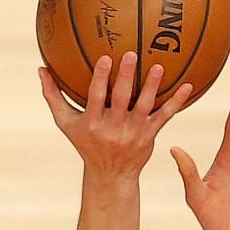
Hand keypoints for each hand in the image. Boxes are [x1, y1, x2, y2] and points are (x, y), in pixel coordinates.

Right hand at [40, 52, 196, 179]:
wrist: (110, 174)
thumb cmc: (86, 142)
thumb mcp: (66, 123)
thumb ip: (53, 96)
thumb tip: (41, 68)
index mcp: (93, 122)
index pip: (96, 98)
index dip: (100, 79)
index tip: (105, 58)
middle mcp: (113, 128)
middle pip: (120, 99)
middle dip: (125, 78)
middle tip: (131, 54)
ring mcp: (133, 132)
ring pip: (144, 106)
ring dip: (152, 87)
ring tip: (158, 67)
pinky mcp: (150, 135)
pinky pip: (165, 117)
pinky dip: (177, 102)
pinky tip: (188, 86)